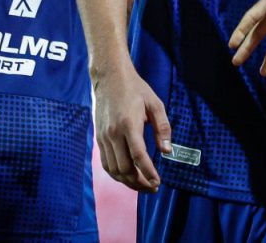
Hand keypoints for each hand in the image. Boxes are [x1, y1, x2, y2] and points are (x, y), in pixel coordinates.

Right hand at [92, 63, 171, 191]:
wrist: (109, 78)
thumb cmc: (135, 89)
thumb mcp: (155, 104)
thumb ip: (163, 128)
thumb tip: (167, 152)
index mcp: (129, 124)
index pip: (138, 156)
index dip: (148, 173)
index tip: (158, 182)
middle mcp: (113, 133)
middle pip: (124, 168)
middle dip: (139, 183)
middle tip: (153, 187)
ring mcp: (103, 137)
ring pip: (113, 170)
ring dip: (128, 182)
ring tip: (142, 185)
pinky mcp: (98, 138)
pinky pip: (106, 163)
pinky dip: (116, 174)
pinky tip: (128, 177)